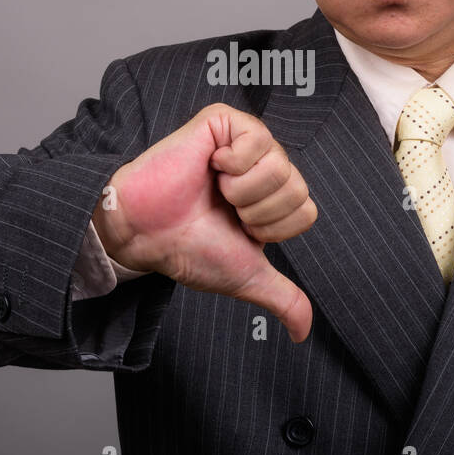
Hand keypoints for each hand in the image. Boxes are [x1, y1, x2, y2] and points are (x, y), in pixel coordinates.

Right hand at [92, 103, 316, 342]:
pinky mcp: (223, 121)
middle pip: (296, 189)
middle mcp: (263, 166)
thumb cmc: (189, 249)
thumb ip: (283, 299)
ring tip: (214, 189)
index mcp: (272, 197)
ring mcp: (244, 141)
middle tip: (223, 210)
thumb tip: (303, 333)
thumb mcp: (246, 277)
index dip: (272, 230)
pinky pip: (256, 139)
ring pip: (279, 167)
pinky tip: (209, 166)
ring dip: (242, 191)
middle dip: (256, 213)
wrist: (148, 233)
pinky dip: (232, 163)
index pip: (305, 211)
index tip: (238, 230)